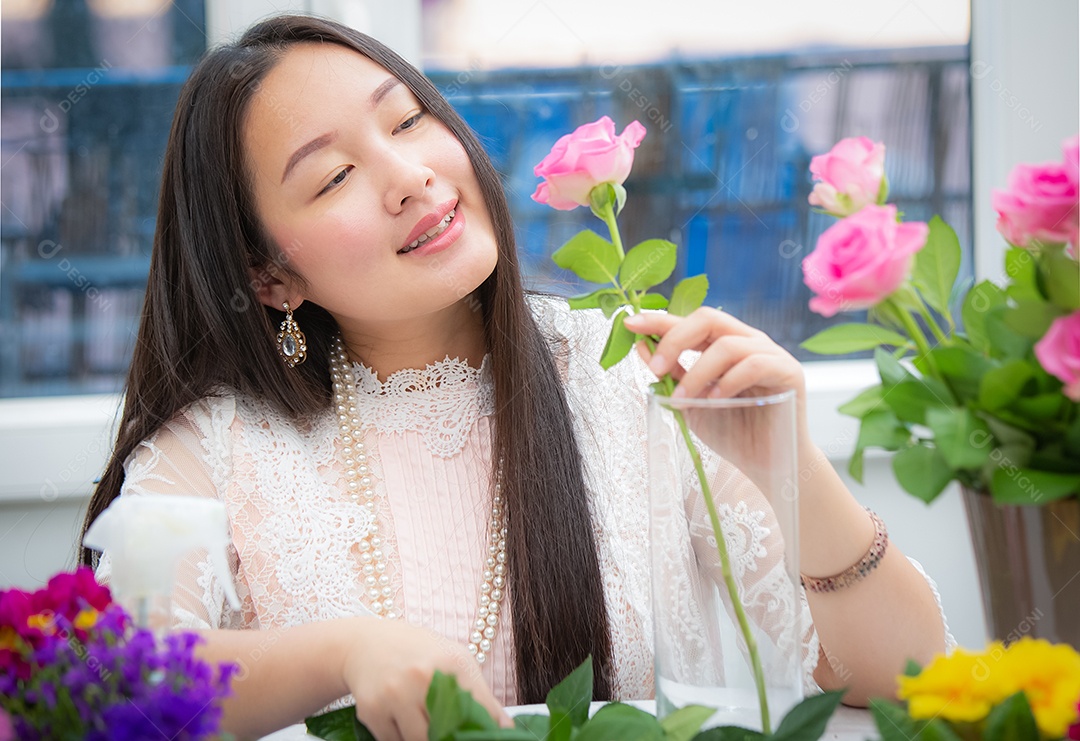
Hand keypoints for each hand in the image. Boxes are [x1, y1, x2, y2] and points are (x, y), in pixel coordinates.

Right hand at [339, 617, 511, 739]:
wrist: (365, 644)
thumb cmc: (417, 653)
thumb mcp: (454, 659)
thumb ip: (480, 693)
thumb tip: (504, 728)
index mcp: (451, 662)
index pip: (480, 708)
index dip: (486, 730)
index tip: (487, 737)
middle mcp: (422, 677)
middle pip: (448, 733)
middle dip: (451, 737)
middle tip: (451, 732)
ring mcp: (394, 694)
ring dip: (424, 739)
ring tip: (424, 722)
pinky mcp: (372, 710)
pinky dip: (401, 739)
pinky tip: (401, 720)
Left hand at [623, 308, 813, 484]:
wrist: (767, 465)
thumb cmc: (731, 432)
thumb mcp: (690, 401)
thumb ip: (671, 375)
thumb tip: (642, 348)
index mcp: (724, 343)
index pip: (690, 321)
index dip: (660, 320)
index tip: (630, 323)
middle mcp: (748, 341)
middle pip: (708, 318)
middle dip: (675, 339)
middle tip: (656, 368)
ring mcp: (771, 353)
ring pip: (727, 344)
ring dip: (696, 372)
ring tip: (682, 400)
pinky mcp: (789, 372)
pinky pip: (754, 364)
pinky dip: (727, 381)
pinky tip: (716, 400)